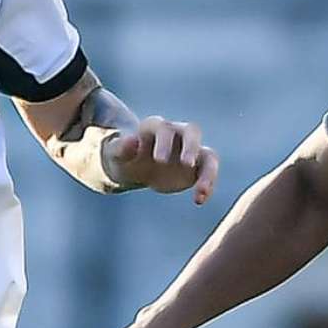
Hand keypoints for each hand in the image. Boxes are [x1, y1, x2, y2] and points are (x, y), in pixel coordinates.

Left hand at [102, 117, 217, 202]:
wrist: (135, 167)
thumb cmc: (124, 157)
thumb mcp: (117, 154)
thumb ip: (123, 147)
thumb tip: (132, 140)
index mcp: (156, 127)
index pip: (163, 128)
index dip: (163, 142)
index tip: (159, 160)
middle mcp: (177, 134)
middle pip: (192, 132)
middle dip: (191, 146)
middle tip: (188, 164)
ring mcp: (190, 149)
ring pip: (208, 154)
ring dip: (208, 172)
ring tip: (201, 192)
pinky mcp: (198, 166)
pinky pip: (209, 172)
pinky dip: (208, 185)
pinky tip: (199, 200)